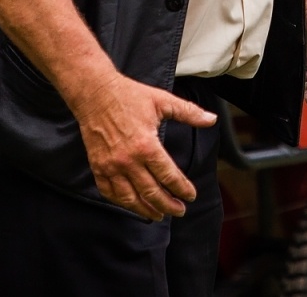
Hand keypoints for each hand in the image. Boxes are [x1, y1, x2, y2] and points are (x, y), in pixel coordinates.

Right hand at [71, 72, 216, 220]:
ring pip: (130, 199)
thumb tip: (211, 119)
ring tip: (158, 215)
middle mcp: (128, 161)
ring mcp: (111, 166)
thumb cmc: (129, 96)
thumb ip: (188, 112)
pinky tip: (132, 205)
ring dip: (146, 209)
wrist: (95, 93)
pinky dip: (121, 202)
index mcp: (146, 146)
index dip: (182, 188)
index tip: (191, 195)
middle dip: (168, 205)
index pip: (169, 176)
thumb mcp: (162, 101)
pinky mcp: (98, 167)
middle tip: (179, 210)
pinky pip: (109, 192)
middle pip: (151, 193)